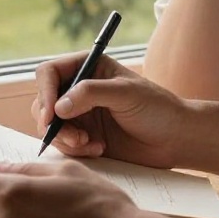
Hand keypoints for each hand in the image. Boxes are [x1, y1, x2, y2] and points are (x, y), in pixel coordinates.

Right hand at [30, 54, 188, 168]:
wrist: (175, 139)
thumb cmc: (157, 108)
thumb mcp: (127, 93)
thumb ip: (92, 93)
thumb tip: (59, 106)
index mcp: (88, 67)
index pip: (49, 72)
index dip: (45, 92)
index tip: (51, 115)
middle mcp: (79, 89)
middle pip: (43, 101)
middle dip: (53, 122)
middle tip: (75, 137)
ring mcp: (80, 114)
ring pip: (50, 126)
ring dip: (64, 138)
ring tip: (89, 144)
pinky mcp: (84, 137)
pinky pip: (64, 145)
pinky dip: (75, 150)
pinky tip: (99, 150)